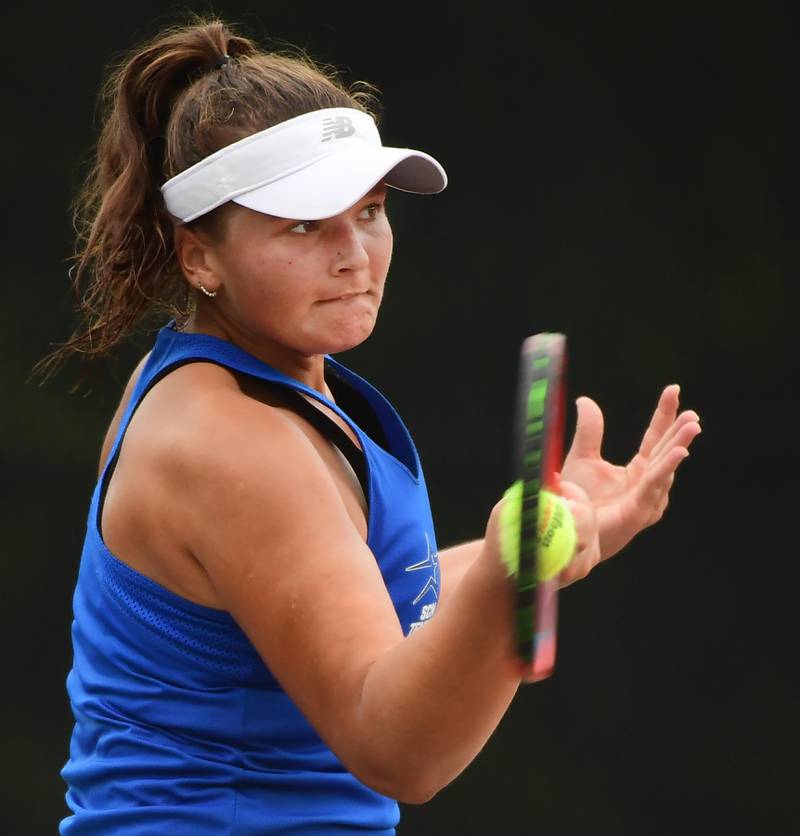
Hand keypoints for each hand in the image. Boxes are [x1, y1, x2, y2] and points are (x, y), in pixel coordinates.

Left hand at [559, 384, 700, 563]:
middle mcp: (648, 484)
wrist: (567, 531)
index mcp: (638, 470)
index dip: (665, 414)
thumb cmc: (578, 501)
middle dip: (680, 431)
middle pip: (666, 451)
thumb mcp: (582, 458)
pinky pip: (655, 485)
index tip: (673, 390)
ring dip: (680, 445)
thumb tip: (585, 400)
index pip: (655, 437)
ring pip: (667, 467)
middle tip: (692, 412)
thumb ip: (589, 431)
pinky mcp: (640, 511)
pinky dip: (667, 467)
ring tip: (693, 425)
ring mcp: (647, 499)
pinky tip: (679, 451)